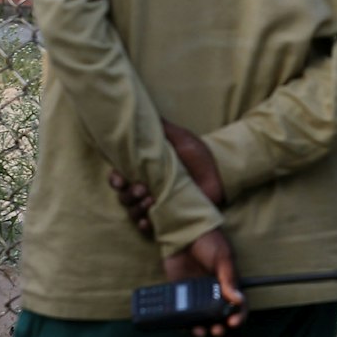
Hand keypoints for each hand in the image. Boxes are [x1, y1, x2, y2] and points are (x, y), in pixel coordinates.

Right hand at [109, 120, 226, 237]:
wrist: (221, 172)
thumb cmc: (199, 154)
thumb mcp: (180, 139)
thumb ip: (161, 129)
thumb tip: (143, 110)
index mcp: (146, 171)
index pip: (120, 177)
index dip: (115, 180)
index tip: (119, 179)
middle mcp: (147, 188)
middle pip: (124, 196)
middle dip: (127, 194)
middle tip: (141, 189)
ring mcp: (157, 204)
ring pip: (133, 211)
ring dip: (136, 208)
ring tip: (150, 201)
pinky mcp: (168, 217)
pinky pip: (149, 227)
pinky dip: (144, 225)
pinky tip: (147, 222)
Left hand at [163, 228, 244, 336]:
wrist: (183, 233)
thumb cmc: (209, 242)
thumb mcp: (223, 257)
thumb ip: (229, 278)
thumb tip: (238, 300)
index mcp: (228, 283)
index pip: (238, 304)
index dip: (239, 315)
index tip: (233, 322)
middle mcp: (213, 292)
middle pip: (219, 316)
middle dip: (220, 326)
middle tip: (216, 330)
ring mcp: (196, 295)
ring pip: (201, 318)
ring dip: (202, 328)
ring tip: (199, 332)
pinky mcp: (179, 295)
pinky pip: (182, 313)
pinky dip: (183, 323)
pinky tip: (183, 326)